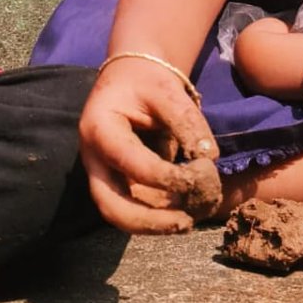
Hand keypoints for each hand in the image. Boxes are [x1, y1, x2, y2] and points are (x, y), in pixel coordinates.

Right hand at [78, 56, 218, 233]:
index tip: (198, 177)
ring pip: (119, 214)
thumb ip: (187, 121)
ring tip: (191, 219)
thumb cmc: (144, 81)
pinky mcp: (116, 184)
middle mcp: (94, 158)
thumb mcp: (166, 90)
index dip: (164, 176)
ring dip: (155, 224)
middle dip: (148, 221)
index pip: (129, 161)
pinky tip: (185, 213)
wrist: (128, 79)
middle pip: (110, 205)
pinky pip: (132, 209)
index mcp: (99, 128)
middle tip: (185, 222)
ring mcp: (103, 174)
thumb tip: (208, 158)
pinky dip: (157, 217)